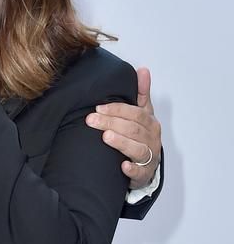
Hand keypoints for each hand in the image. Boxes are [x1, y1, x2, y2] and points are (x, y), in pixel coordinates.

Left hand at [85, 67, 161, 188]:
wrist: (146, 165)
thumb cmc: (141, 136)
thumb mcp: (142, 113)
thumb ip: (141, 93)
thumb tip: (143, 69)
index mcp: (150, 123)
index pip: (135, 113)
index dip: (117, 109)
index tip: (98, 106)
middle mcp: (152, 139)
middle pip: (133, 129)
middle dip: (111, 123)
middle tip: (91, 120)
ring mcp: (149, 157)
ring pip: (137, 149)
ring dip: (121, 142)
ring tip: (106, 137)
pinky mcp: (144, 174)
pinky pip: (140, 172)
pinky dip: (132, 169)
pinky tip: (122, 165)